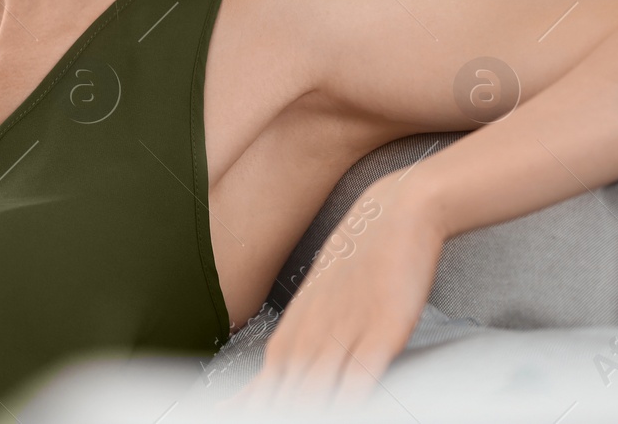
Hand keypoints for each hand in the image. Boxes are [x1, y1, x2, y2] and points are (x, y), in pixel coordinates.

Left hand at [228, 173, 444, 412]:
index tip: (222, 416)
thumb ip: (305, 337)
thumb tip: (286, 366)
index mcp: (293, 330)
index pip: (263, 383)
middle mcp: (312, 336)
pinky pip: (360, 378)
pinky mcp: (382, 333)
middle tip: (240, 422)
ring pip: (314, 391)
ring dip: (303, 409)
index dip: (247, 406)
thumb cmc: (359, 258)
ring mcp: (345, 335)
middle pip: (283, 394)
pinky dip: (348, 402)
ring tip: (291, 422)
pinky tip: (343, 412)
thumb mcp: (320, 299)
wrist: (394, 214)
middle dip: (269, 412)